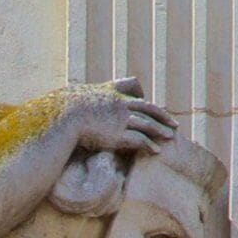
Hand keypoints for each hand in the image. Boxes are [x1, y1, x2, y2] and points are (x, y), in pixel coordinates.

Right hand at [53, 85, 174, 157]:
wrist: (66, 116)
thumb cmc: (63, 110)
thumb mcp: (72, 97)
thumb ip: (76, 99)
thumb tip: (64, 99)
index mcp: (110, 92)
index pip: (130, 86)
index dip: (139, 93)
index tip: (145, 98)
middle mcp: (120, 103)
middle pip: (147, 106)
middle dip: (162, 115)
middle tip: (173, 122)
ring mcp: (121, 118)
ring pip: (148, 123)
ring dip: (161, 130)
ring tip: (170, 136)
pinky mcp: (119, 133)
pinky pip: (140, 139)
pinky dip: (149, 145)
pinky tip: (156, 151)